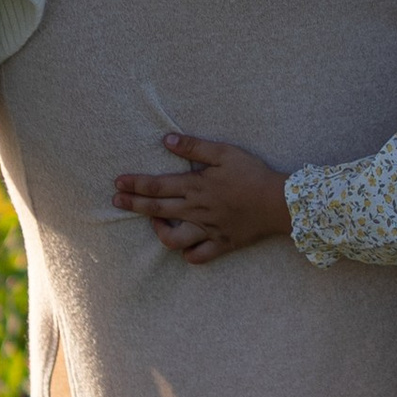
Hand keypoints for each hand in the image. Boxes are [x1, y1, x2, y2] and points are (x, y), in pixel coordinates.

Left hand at [115, 134, 291, 263]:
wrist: (280, 202)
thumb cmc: (252, 173)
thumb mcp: (224, 152)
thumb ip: (194, 147)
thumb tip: (166, 140)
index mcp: (196, 186)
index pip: (157, 186)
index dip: (135, 184)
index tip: (118, 183)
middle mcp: (196, 210)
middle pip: (158, 210)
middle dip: (134, 205)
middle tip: (116, 202)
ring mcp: (208, 230)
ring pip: (174, 239)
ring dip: (158, 232)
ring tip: (154, 223)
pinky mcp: (221, 244)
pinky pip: (198, 257)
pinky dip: (188, 254)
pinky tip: (183, 248)